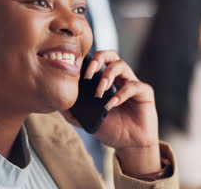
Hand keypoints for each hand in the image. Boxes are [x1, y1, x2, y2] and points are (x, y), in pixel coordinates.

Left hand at [61, 51, 160, 174]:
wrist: (128, 145)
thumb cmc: (110, 129)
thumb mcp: (86, 119)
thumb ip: (72, 111)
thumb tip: (55, 102)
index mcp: (107, 80)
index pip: (98, 61)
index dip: (87, 61)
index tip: (76, 72)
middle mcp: (120, 78)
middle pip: (111, 55)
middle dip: (98, 59)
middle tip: (88, 74)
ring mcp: (133, 83)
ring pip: (121, 65)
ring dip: (107, 77)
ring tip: (99, 92)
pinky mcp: (145, 92)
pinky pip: (133, 85)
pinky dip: (120, 94)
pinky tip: (111, 104)